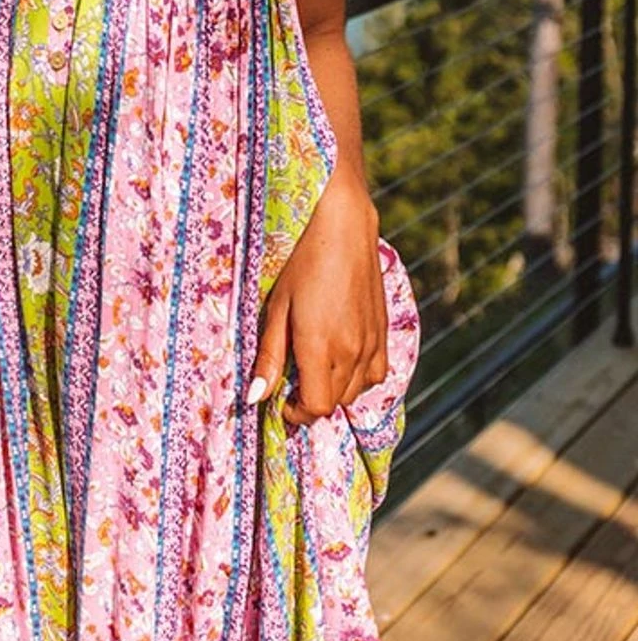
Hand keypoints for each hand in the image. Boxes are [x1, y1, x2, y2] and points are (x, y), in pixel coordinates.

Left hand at [247, 164, 388, 423]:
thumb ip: (269, 356)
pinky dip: (359, 378)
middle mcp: (352, 351)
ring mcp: (372, 342)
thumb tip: (256, 397)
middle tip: (293, 381)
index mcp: (321, 347)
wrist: (342, 227)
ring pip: (356, 391)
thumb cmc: (300, 263)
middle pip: (335, 402)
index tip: (282, 402)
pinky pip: (377, 373)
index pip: (317, 408)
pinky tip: (342, 358)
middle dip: (313, 401)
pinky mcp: (384, 331)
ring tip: (315, 367)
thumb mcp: (276, 308)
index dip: (297, 414)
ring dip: (335, 390)